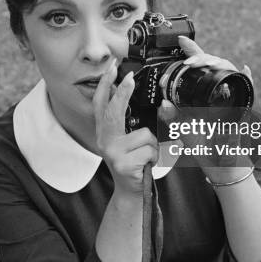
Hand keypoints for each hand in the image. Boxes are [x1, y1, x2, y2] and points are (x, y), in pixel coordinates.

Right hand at [93, 59, 158, 196]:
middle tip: (129, 77)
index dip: (105, 85)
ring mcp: (112, 152)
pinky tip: (148, 165)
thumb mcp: (134, 142)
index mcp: (105, 132)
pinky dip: (156, 157)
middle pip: (113, 111)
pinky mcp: (123, 163)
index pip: (101, 104)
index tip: (112, 68)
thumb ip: (136, 124)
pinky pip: (150, 150)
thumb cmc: (136, 164)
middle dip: (122, 92)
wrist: (133, 193)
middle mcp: (104, 140)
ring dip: (154, 145)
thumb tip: (159, 103)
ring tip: (148, 156)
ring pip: (144, 135)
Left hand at [161, 37, 252, 183]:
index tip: (181, 41)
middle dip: (201, 56)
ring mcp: (230, 99)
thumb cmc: (204, 149)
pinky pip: (247, 89)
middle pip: (213, 64)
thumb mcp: (183, 131)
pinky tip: (243, 69)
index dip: (191, 51)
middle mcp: (216, 93)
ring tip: (205, 63)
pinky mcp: (243, 108)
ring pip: (227, 71)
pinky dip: (246, 78)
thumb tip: (163, 103)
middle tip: (189, 60)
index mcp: (202, 95)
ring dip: (217, 63)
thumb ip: (173, 118)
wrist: (222, 167)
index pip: (196, 68)